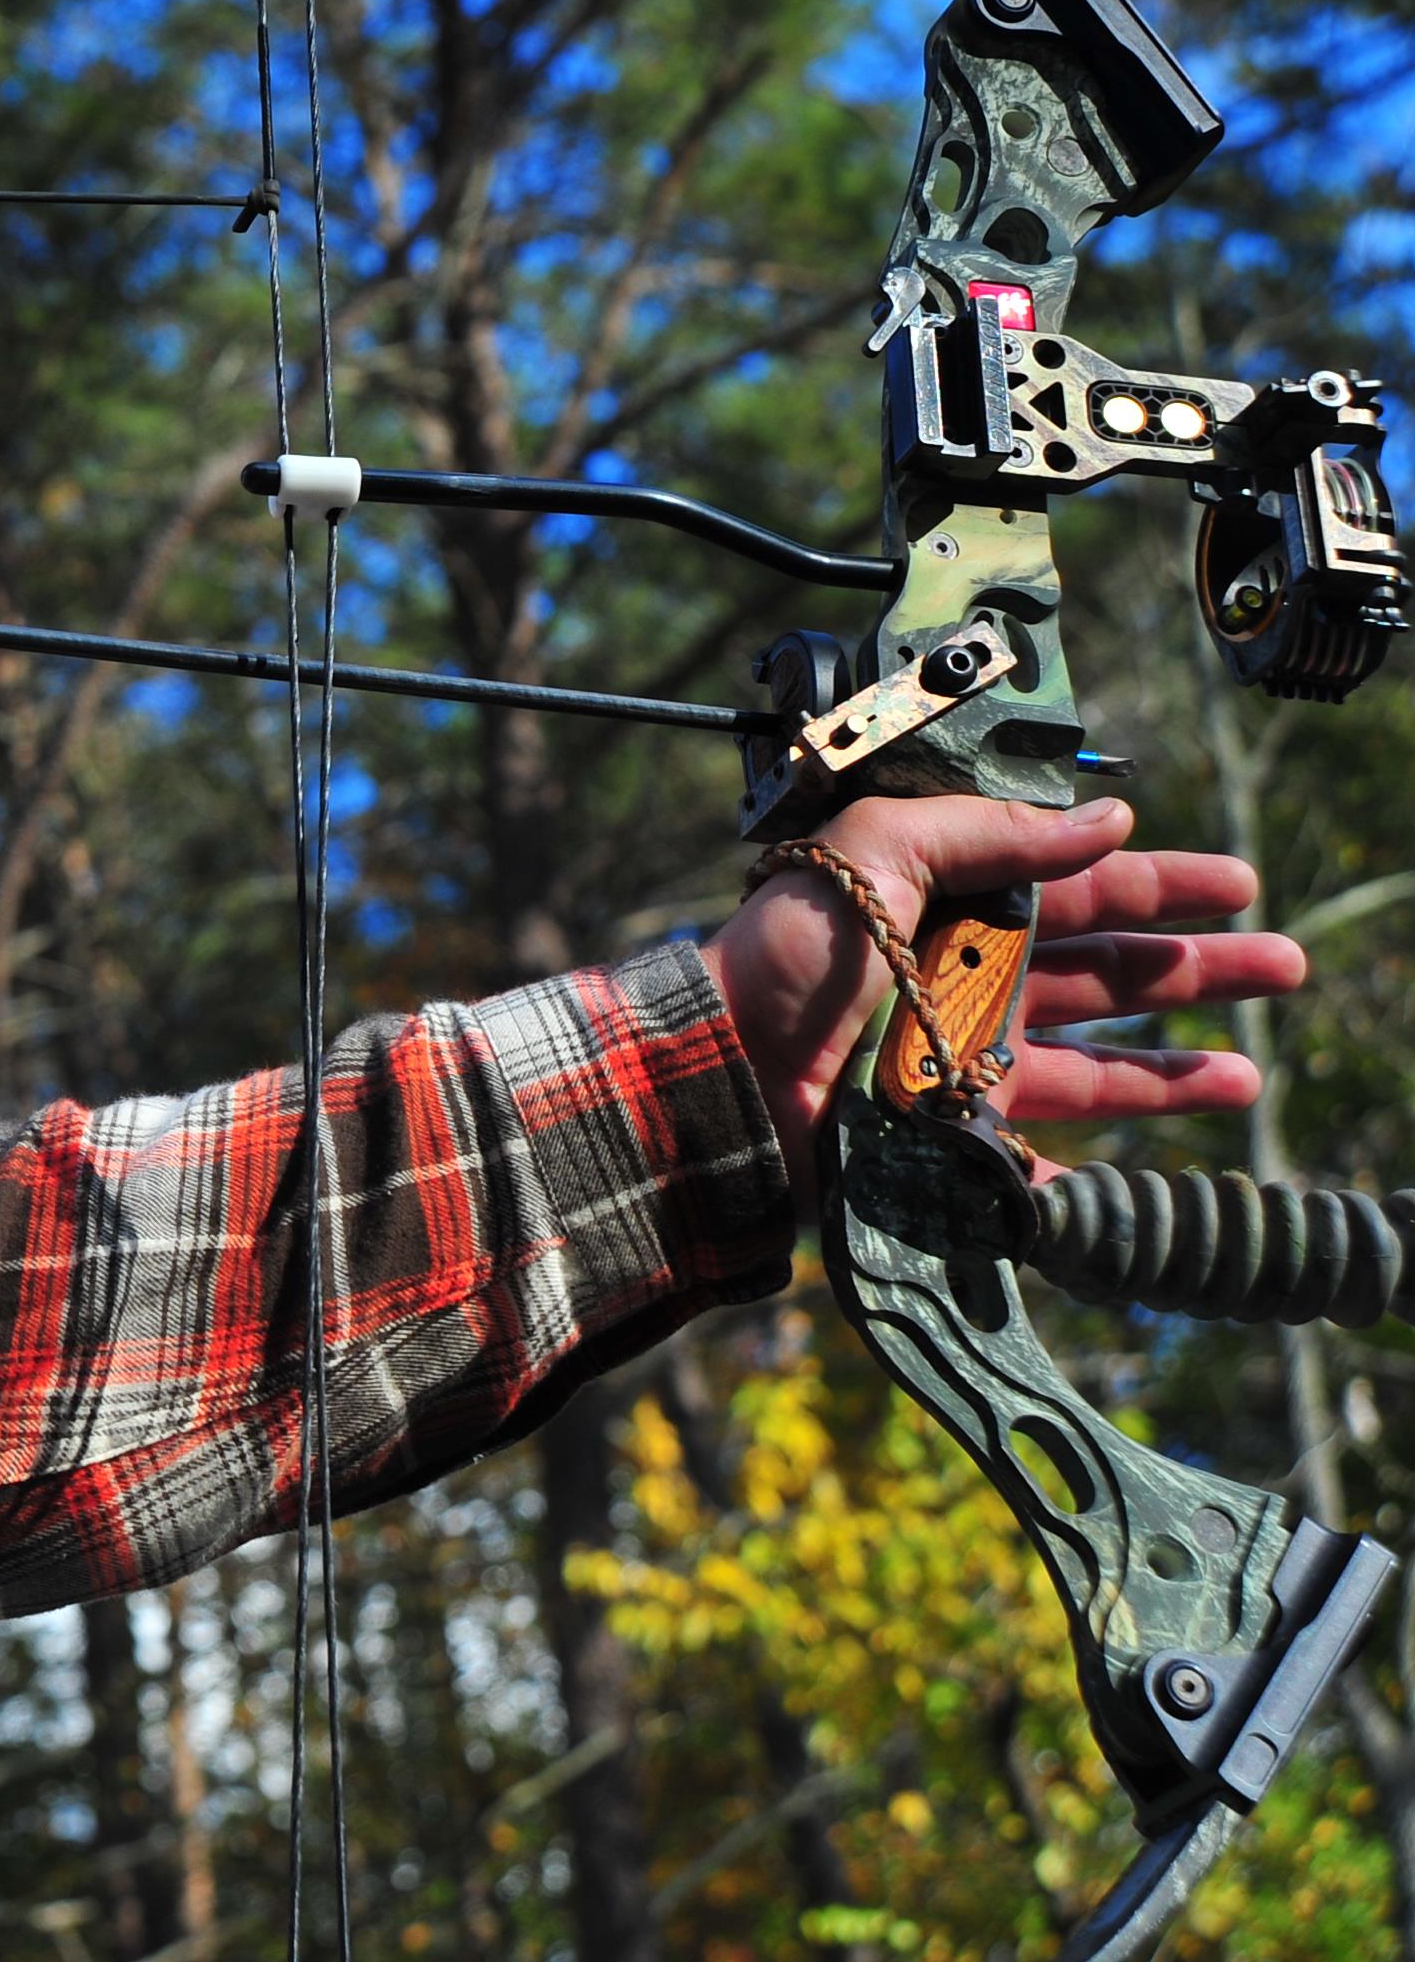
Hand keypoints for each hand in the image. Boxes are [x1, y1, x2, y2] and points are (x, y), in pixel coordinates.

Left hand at [708, 795, 1296, 1185]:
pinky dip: (1089, 1183)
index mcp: (954, 910)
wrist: (718, 1068)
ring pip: (1095, 1071)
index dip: (1159, 885)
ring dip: (1174, 1073)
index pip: (1077, 891)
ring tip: (1250, 1076)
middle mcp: (969, 985)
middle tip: (1285, 966)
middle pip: (1106, 977)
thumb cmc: (788, 957)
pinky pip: (1035, 1171)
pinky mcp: (950, 1144)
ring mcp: (965, 1068)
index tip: (1238, 884)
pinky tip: (1152, 1184)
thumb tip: (1109, 818)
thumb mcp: (877, 851)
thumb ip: (988, 831)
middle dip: (1195, 971)